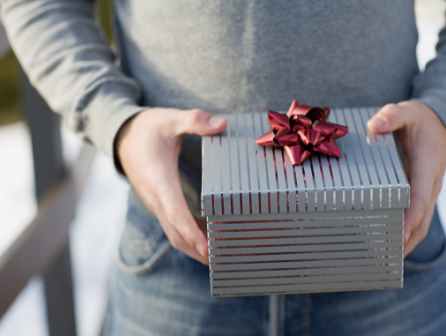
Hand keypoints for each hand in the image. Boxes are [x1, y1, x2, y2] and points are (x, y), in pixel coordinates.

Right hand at [116, 108, 226, 263]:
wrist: (122, 137)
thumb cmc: (147, 129)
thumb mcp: (169, 119)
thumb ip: (193, 120)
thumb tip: (221, 124)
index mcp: (159, 179)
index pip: (174, 212)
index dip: (190, 231)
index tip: (207, 248)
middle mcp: (155, 197)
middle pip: (176, 233)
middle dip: (198, 250)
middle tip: (224, 259)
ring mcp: (156, 203)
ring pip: (174, 234)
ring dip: (195, 247)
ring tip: (222, 255)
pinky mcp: (159, 204)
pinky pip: (174, 226)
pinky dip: (190, 236)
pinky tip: (209, 237)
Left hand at [367, 101, 445, 256]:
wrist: (435, 122)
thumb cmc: (418, 120)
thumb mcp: (407, 112)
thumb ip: (392, 116)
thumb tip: (374, 126)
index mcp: (427, 167)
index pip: (420, 197)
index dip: (410, 217)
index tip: (398, 235)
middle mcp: (429, 184)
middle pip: (421, 219)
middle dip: (406, 240)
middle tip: (385, 258)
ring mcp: (424, 191)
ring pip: (419, 223)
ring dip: (405, 243)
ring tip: (385, 261)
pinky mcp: (418, 194)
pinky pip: (413, 216)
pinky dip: (404, 233)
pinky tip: (388, 243)